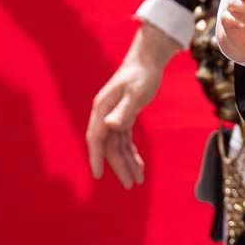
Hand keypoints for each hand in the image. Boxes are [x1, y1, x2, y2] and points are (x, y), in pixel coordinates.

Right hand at [86, 23, 178, 187]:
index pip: (97, 138)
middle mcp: (105, 115)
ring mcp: (113, 117)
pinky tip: (138, 165)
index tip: (98, 175)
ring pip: (117, 146)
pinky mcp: (123, 117)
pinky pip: (125, 140)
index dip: (97, 158)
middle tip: (130, 184)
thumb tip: (110, 126)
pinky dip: (131, 153)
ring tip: (138, 180)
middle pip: (109, 146)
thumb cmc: (142, 74)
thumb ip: (123, 111)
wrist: (148, 60)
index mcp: (103, 109)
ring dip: (127, 162)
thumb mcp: (136, 93)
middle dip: (119, 166)